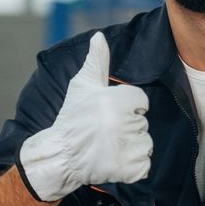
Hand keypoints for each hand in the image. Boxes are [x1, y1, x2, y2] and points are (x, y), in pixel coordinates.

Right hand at [17, 32, 152, 201]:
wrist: (59, 156)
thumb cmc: (72, 119)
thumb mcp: (82, 86)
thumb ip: (97, 61)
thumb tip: (99, 36)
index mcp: (117, 100)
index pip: (141, 102)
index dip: (127, 108)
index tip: (108, 115)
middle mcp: (124, 122)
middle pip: (142, 123)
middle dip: (128, 128)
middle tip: (104, 132)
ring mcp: (128, 147)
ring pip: (145, 145)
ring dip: (131, 148)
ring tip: (108, 147)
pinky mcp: (130, 169)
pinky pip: (144, 166)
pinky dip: (132, 167)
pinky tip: (114, 162)